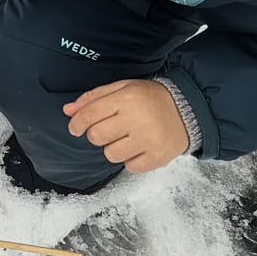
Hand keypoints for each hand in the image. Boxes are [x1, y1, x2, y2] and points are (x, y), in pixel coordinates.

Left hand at [63, 78, 188, 173]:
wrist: (188, 110)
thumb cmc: (150, 99)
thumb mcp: (123, 88)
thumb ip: (94, 98)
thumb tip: (68, 110)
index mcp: (127, 98)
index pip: (89, 115)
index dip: (76, 124)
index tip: (76, 127)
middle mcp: (137, 119)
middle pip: (96, 137)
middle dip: (97, 134)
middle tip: (110, 129)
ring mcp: (149, 140)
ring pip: (111, 154)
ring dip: (114, 148)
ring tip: (128, 137)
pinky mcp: (158, 157)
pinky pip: (129, 167)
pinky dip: (131, 159)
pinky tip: (140, 147)